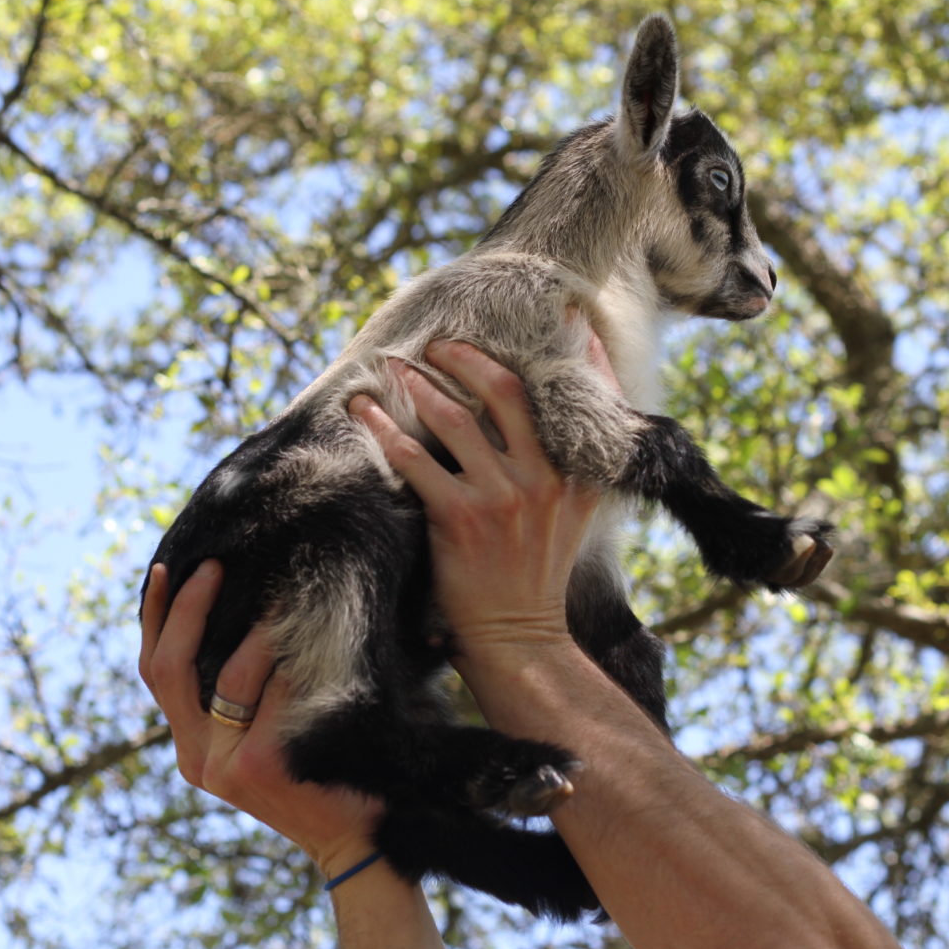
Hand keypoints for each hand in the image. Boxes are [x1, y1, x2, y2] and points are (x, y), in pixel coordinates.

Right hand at [139, 560, 382, 879]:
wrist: (359, 836)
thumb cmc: (322, 773)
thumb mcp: (267, 734)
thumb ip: (243, 694)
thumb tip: (238, 610)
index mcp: (191, 750)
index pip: (155, 673)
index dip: (156, 618)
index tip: (166, 568)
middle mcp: (197, 761)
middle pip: (170, 668)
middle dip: (189, 607)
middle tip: (215, 564)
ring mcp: (224, 767)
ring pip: (231, 673)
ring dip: (264, 628)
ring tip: (290, 596)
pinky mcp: (259, 767)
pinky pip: (275, 690)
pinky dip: (293, 657)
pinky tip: (320, 635)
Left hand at [347, 337, 603, 648]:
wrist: (520, 636)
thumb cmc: (538, 570)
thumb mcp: (575, 513)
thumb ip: (571, 460)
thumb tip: (556, 408)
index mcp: (579, 473)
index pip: (584, 393)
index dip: (573, 346)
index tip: (562, 312)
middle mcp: (545, 478)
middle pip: (505, 390)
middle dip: (466, 357)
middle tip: (439, 343)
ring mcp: (503, 497)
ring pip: (454, 418)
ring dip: (417, 385)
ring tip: (394, 367)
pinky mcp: (459, 518)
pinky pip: (413, 458)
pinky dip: (383, 430)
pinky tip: (363, 412)